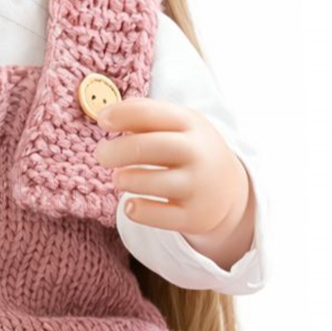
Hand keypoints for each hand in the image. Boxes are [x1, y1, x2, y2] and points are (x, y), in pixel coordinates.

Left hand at [93, 98, 249, 238]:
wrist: (229, 191)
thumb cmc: (189, 150)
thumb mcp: (178, 125)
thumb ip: (145, 117)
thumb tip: (106, 116)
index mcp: (191, 124)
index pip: (150, 113)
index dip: (120, 114)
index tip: (102, 120)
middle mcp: (198, 154)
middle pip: (146, 147)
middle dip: (115, 151)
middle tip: (102, 155)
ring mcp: (198, 187)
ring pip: (146, 182)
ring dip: (123, 179)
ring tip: (120, 179)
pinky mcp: (194, 217)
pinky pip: (152, 215)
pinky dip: (134, 209)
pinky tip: (132, 204)